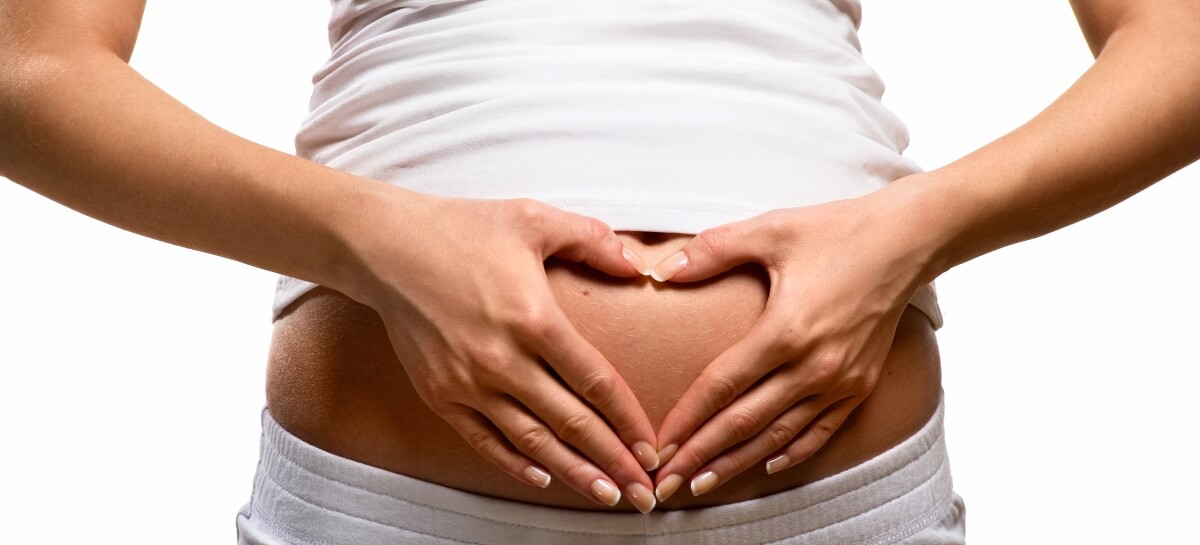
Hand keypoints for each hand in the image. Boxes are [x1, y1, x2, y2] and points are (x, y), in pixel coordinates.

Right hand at [343, 190, 660, 511]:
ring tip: (607, 495)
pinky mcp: (439, 394)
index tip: (652, 446)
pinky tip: (543, 479)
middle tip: (645, 492)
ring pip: (532, 441)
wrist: (384, 247)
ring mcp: (467, 383)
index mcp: (533, 318)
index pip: (596, 383)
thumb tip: (638, 265)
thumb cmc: (460, 229)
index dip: (629, 420)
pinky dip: (515, 464)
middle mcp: (501, 359)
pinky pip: (484, 440)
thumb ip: (592, 240)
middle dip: (614, 462)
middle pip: (571, 423)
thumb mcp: (534, 219)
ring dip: (573, 473)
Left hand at [646, 193, 930, 501]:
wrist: (908, 240)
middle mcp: (815, 366)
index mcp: (787, 330)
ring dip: (737, 463)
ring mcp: (841, 381)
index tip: (658, 444)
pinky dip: (791, 453)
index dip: (686, 418)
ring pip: (778, 436)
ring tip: (702, 483)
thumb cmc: (837, 231)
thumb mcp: (770, 230)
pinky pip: (820, 432)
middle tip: (666, 483)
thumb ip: (712, 250)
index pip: (722, 386)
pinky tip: (766, 466)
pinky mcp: (860, 385)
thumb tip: (662, 269)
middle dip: (700, 455)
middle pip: (745, 422)